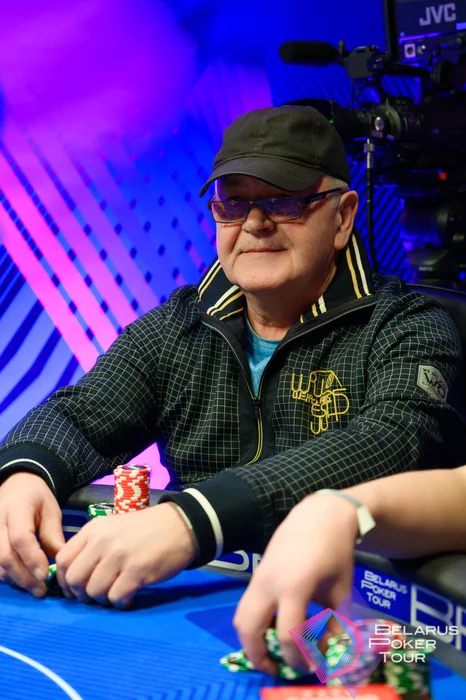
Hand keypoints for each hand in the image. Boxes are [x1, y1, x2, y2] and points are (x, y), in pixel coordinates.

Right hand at [0, 472, 65, 596]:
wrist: (15, 484)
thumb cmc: (35, 497)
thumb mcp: (50, 509)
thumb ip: (53, 534)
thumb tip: (62, 562)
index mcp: (17, 509)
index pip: (21, 537)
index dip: (32, 558)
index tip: (46, 575)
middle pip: (5, 556)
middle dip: (23, 577)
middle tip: (41, 591)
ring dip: (15, 579)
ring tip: (34, 588)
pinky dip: (7, 576)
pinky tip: (22, 580)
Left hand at [55, 503, 196, 605]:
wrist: (181, 525)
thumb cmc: (146, 529)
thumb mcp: (112, 529)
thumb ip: (92, 547)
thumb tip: (73, 578)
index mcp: (93, 529)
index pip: (62, 559)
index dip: (64, 581)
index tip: (74, 590)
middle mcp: (102, 541)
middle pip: (74, 579)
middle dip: (82, 594)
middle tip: (96, 595)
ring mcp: (119, 556)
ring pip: (94, 592)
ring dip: (104, 599)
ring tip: (117, 592)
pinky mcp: (137, 571)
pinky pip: (116, 598)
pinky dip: (121, 603)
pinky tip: (130, 595)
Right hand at [233, 493, 358, 675]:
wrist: (320, 516)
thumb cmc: (335, 552)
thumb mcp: (340, 591)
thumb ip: (335, 625)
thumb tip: (330, 653)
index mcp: (294, 587)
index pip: (288, 635)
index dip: (299, 657)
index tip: (313, 664)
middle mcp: (269, 583)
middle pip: (249, 628)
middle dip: (259, 655)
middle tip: (276, 669)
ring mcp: (259, 577)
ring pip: (241, 617)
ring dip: (251, 640)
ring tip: (271, 653)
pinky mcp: (257, 574)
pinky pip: (247, 605)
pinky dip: (254, 623)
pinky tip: (274, 629)